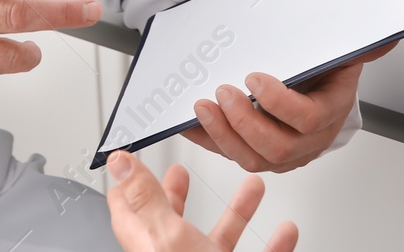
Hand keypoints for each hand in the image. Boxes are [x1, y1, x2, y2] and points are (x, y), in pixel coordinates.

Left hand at [106, 150, 297, 251]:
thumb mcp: (166, 238)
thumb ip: (145, 199)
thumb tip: (119, 162)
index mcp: (150, 247)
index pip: (128, 212)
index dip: (129, 184)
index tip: (130, 160)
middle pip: (171, 222)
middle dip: (179, 193)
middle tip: (181, 172)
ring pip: (220, 239)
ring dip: (237, 212)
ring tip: (253, 188)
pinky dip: (272, 246)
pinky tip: (285, 232)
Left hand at [181, 43, 391, 172]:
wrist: (318, 85)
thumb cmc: (327, 69)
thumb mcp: (343, 50)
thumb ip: (362, 44)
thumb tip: (385, 38)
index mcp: (330, 112)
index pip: (307, 119)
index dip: (278, 103)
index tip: (254, 78)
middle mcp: (309, 140)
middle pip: (277, 148)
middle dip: (244, 123)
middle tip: (223, 94)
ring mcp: (284, 151)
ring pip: (253, 159)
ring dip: (223, 136)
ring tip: (203, 108)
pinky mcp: (258, 153)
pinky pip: (232, 154)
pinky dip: (208, 140)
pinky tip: (190, 125)